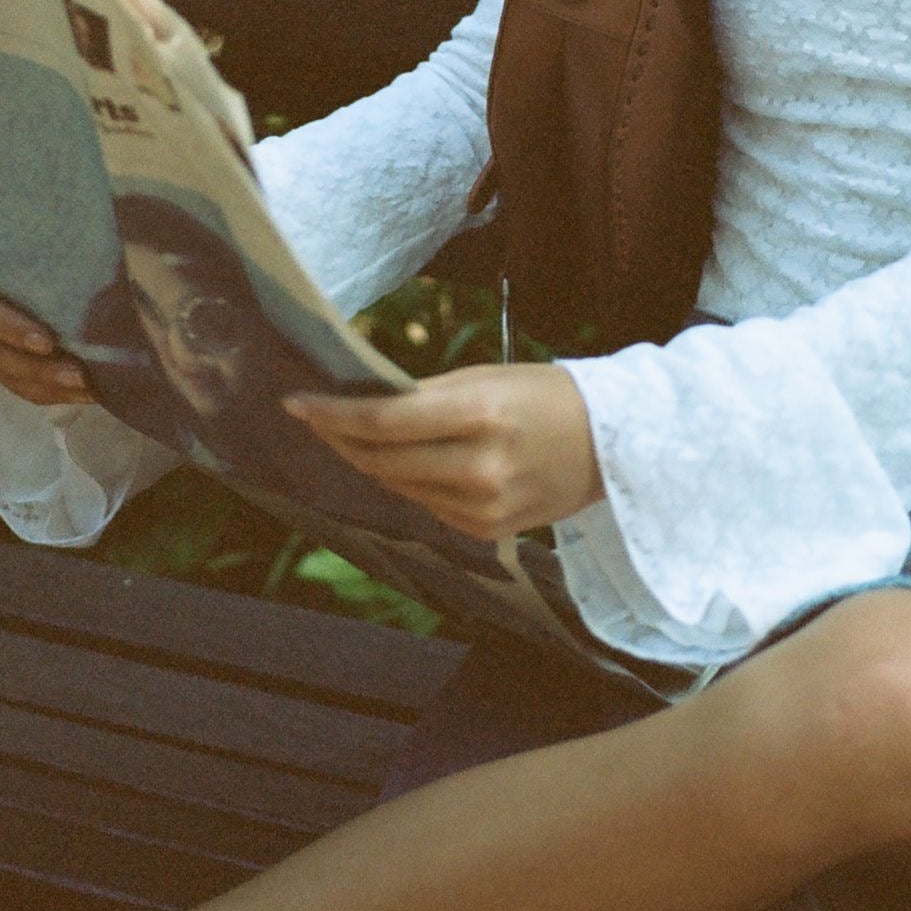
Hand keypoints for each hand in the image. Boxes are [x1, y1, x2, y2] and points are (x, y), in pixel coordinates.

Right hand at [0, 255, 94, 407]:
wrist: (20, 258)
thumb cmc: (36, 243)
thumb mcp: (36, 239)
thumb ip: (59, 245)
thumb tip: (107, 245)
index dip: (10, 327)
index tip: (48, 342)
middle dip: (37, 368)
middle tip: (79, 374)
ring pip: (7, 375)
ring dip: (49, 386)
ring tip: (89, 388)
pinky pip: (20, 388)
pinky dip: (54, 393)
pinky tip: (87, 394)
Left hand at [284, 363, 603, 541]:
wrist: (614, 448)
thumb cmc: (548, 397)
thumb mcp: (489, 379)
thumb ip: (426, 396)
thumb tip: (362, 403)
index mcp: (481, 416)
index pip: (384, 421)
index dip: (332, 414)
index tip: (295, 402)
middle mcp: (479, 468)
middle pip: (381, 460)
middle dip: (340, 438)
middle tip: (314, 417)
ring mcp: (482, 507)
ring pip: (397, 486)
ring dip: (368, 461)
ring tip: (349, 435)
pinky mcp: (485, 531)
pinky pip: (426, 506)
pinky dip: (406, 482)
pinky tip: (399, 463)